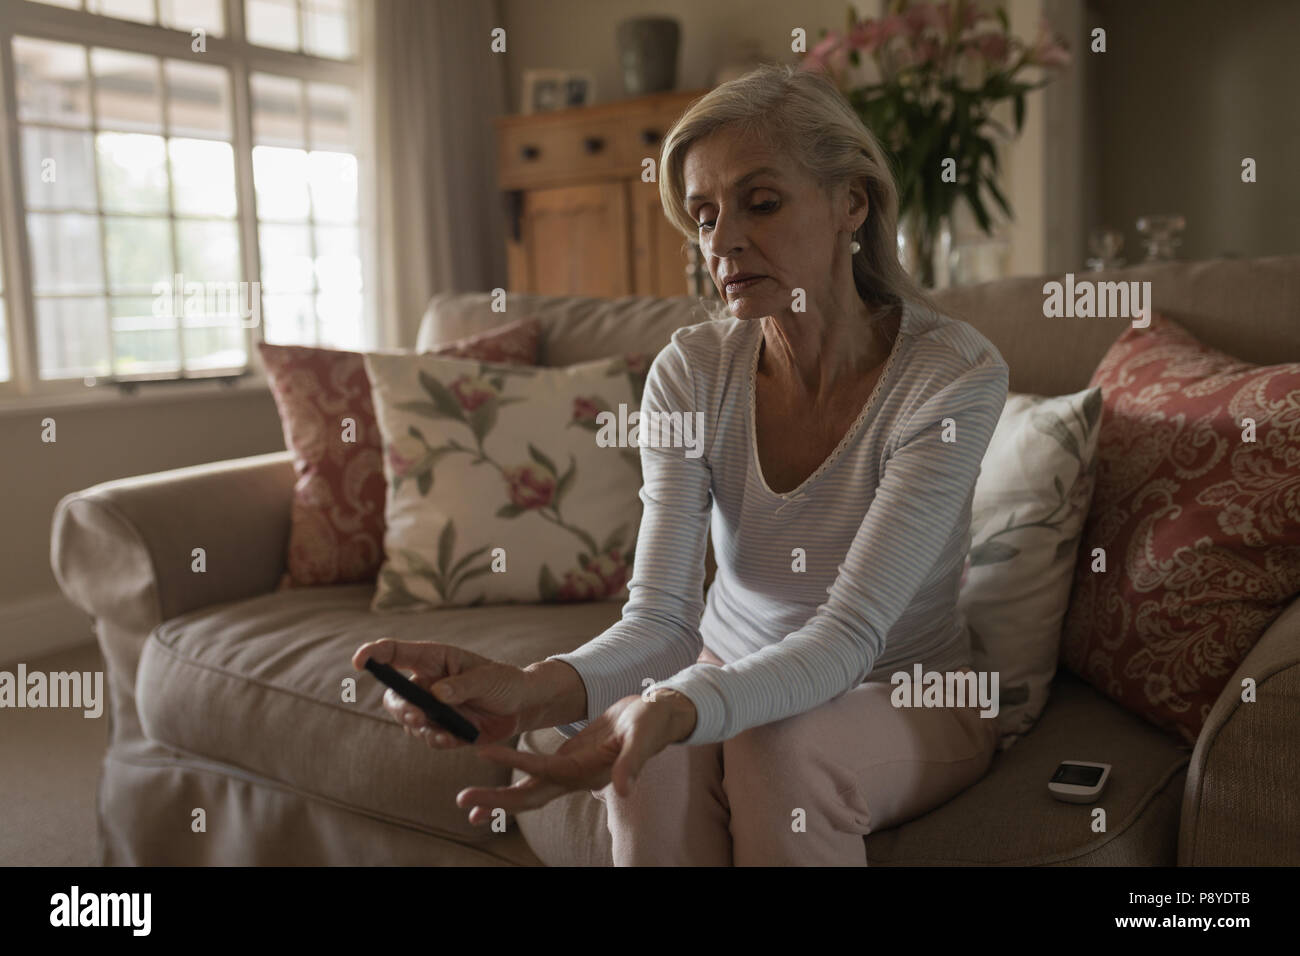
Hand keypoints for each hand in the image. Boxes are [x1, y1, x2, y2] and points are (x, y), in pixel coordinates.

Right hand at [352, 638, 535, 749]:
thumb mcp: (488, 679)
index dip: (374, 654)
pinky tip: (451, 739)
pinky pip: (428, 737)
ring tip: (440, 733)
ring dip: (419, 728)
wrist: (522, 706)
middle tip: (417, 717)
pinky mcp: (442, 728)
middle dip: (401, 709)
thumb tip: (436, 694)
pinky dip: (436, 740)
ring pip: (408, 721)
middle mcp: (427, 683)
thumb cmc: (504, 681)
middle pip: (395, 696)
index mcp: (434, 659)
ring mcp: (432, 707)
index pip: (396, 653)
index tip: (359, 662)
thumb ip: (463, 686)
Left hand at [455, 689, 697, 824]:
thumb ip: (632, 763)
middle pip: (529, 795)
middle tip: (461, 800)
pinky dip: (512, 781)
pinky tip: (493, 781)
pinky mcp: (566, 762)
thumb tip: (624, 790)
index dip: (515, 762)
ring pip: (528, 791)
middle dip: (496, 799)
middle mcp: (574, 777)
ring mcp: (569, 772)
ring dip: (498, 798)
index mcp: (587, 770)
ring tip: (466, 802)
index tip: (485, 751)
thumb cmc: (650, 724)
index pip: (544, 770)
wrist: (656, 718)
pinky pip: (533, 777)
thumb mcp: (641, 738)